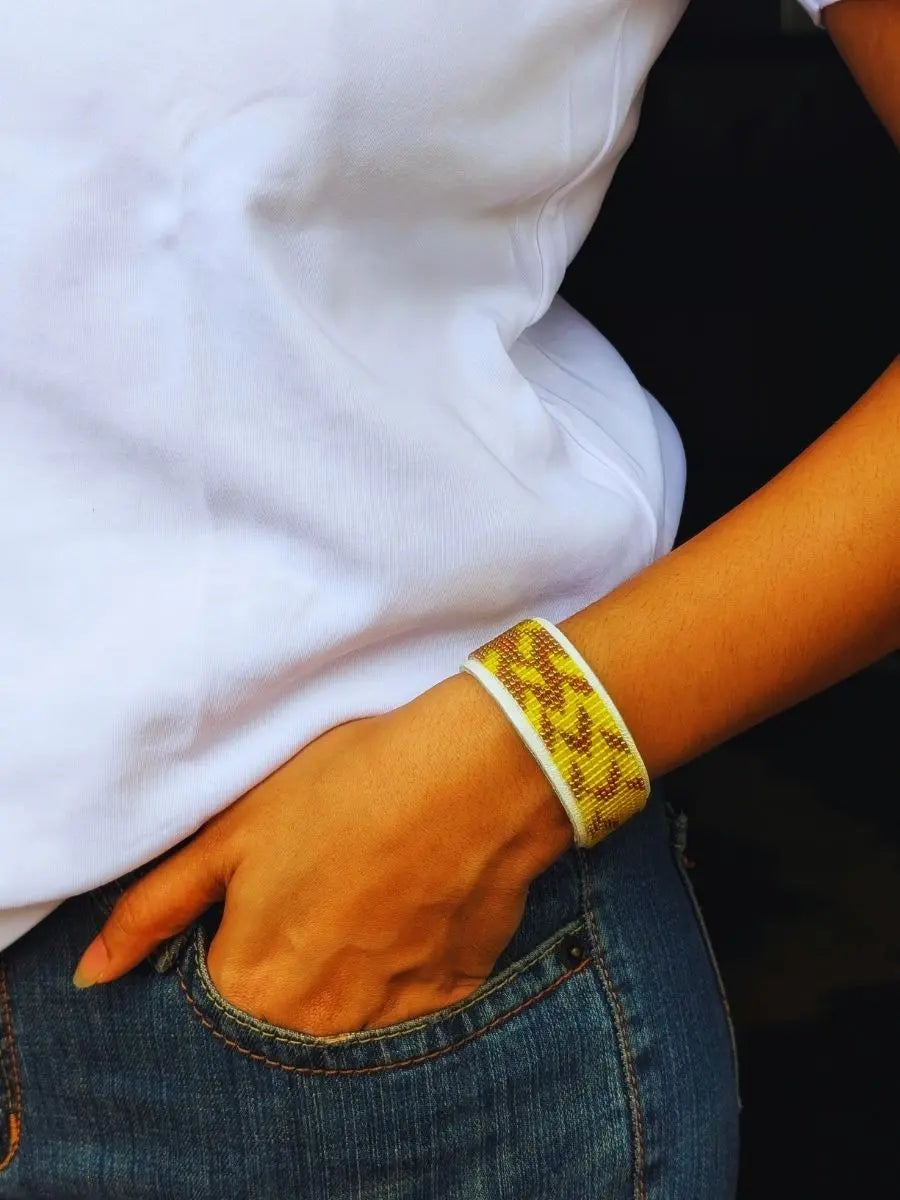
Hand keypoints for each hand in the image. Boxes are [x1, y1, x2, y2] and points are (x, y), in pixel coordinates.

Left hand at [72, 672, 572, 1034]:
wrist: (475, 774)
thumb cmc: (347, 789)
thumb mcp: (233, 833)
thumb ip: (155, 909)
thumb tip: (93, 974)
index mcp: (252, 987)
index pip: (211, 1002)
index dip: (226, 947)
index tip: (255, 900)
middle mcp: (318, 1024)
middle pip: (278, 1018)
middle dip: (284, 965)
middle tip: (316, 889)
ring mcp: (391, 1019)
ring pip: (343, 1016)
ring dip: (342, 970)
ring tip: (363, 893)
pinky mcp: (451, 996)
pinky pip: (408, 1004)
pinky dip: (400, 965)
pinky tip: (409, 906)